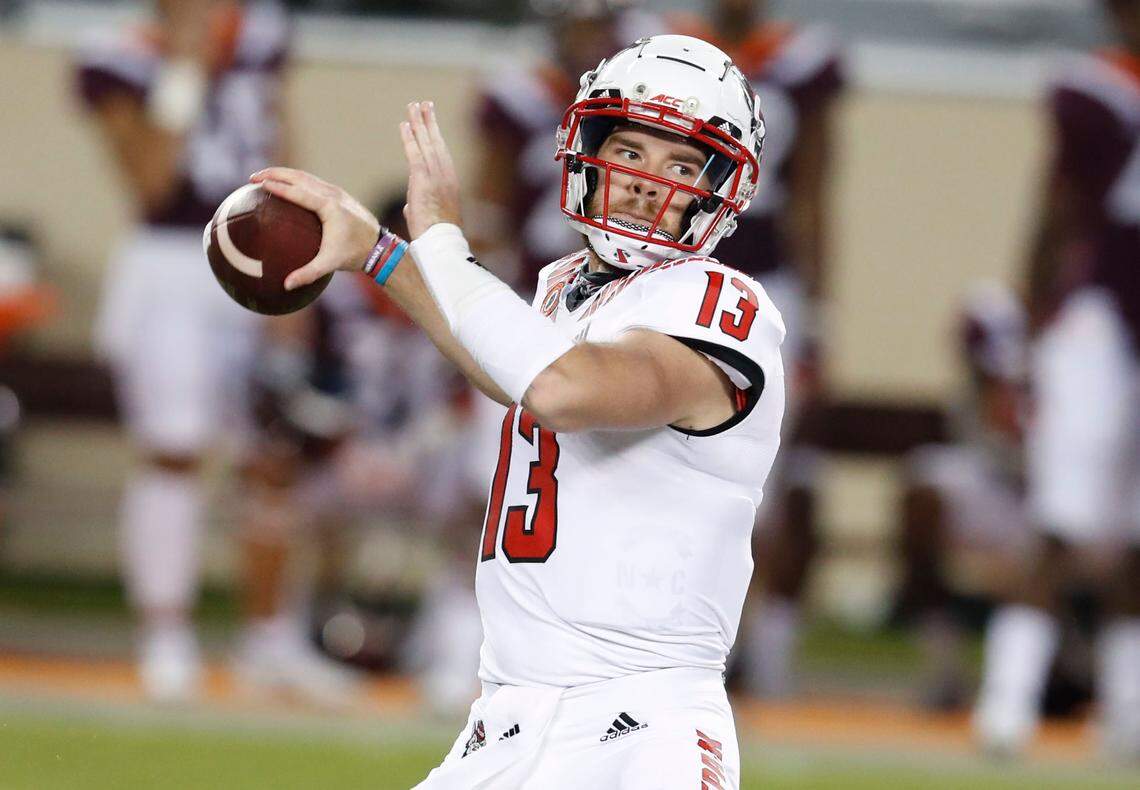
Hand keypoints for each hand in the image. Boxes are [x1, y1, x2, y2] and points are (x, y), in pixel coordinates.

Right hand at [250, 168, 379, 290]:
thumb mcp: (330, 264)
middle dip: (275, 173)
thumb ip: (308, 273)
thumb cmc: (354, 254)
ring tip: (263, 177)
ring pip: (306, 176)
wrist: (379, 247)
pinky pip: (313, 183)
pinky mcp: (338, 195)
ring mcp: (336, 192)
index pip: (298, 192)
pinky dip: (296, 180)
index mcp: (329, 207)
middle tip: (253, 177)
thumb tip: (286, 285)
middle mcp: (333, 194)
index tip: (259, 184)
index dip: (278, 187)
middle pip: (299, 177)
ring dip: (284, 174)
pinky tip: (284, 187)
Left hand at [400, 101, 461, 237]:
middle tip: (424, 104)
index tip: (430, 122)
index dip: (435, 136)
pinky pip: (415, 153)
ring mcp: (436, 176)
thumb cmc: (437, 236)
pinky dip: (410, 137)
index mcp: (449, 183)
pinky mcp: (423, 179)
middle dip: (429, 122)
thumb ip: (418, 207)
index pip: (441, 154)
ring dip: (420, 123)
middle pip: (436, 142)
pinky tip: (405, 124)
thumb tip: (409, 207)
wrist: (441, 243)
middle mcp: (446, 175)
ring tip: (414, 105)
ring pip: (426, 143)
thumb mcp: (429, 219)